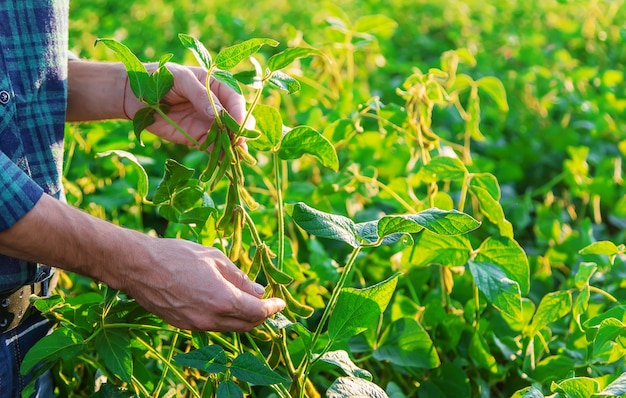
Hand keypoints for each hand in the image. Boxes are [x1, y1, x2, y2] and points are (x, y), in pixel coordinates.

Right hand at [122, 237, 284, 331]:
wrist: (138, 267)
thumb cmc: (177, 256)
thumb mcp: (215, 258)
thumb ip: (240, 278)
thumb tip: (258, 290)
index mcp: (223, 300)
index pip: (258, 312)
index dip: (272, 308)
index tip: (280, 302)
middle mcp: (211, 318)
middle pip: (246, 325)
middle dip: (261, 315)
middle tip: (268, 302)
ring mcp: (196, 325)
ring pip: (229, 328)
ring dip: (243, 318)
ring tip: (248, 302)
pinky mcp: (183, 325)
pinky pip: (212, 326)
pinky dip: (225, 318)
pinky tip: (225, 304)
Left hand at [123, 63, 247, 145]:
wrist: (134, 96)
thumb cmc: (158, 78)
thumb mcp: (180, 79)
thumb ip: (199, 95)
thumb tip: (216, 114)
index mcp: (216, 86)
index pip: (235, 100)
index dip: (239, 113)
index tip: (239, 125)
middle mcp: (217, 106)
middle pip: (237, 120)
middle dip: (240, 132)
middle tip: (239, 142)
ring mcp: (209, 124)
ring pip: (228, 137)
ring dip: (233, 147)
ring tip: (235, 157)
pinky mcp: (198, 138)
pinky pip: (213, 148)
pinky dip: (220, 156)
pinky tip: (224, 163)